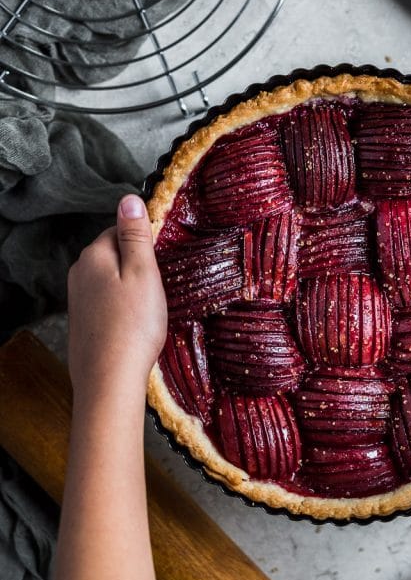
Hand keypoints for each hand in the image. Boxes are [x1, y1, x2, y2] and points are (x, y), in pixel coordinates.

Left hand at [67, 195, 166, 399]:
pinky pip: (106, 305)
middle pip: (113, 256)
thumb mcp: (143, 273)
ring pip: (110, 282)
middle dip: (136, 266)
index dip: (144, 242)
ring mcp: (78, 300)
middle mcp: (79, 274)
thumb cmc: (133, 326)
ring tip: (150, 310)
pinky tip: (136, 326)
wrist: (110, 379)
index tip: (162, 260)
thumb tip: (129, 200)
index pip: (119, 230)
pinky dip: (122, 310)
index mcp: (94, 255)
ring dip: (130, 290)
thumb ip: (135, 235)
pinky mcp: (83, 324)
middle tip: (160, 287)